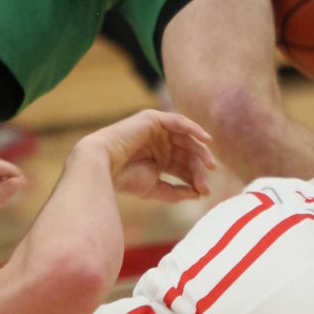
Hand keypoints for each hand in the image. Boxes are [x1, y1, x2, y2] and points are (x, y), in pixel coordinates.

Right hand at [80, 110, 214, 203]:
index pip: (183, 167)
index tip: (204, 192)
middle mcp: (160, 144)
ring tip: (210, 165)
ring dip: (200, 151)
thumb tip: (197, 195)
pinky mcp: (153, 119)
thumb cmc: (124, 179)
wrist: (103, 166)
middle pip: (187, 154)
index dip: (195, 178)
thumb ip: (176, 191)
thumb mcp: (155, 188)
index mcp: (159, 159)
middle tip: (206, 183)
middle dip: (199, 168)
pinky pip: (178, 122)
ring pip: (186, 139)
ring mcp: (157, 131)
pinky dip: (193, 128)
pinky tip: (206, 140)